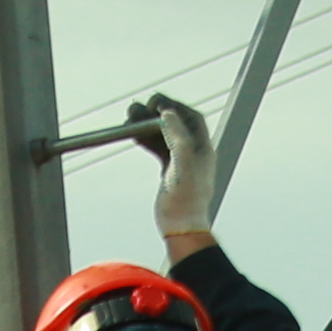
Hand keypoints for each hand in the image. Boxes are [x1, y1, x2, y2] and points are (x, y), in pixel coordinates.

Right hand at [143, 94, 217, 249]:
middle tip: (136, 108)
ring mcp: (182, 162)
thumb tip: (167, 113)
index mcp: (202, 148)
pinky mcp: (170, 173)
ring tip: (129, 118)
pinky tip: (134, 136)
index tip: (155, 102)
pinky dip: (147, 141)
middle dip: (155, 114)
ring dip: (147, 126)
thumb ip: (177, 136)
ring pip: (163, 136)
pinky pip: (158, 150)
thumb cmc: (186, 200)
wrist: (182, 228)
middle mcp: (194, 152)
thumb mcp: (182, 163)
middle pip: (174, 124)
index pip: (190, 118)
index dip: (173, 106)